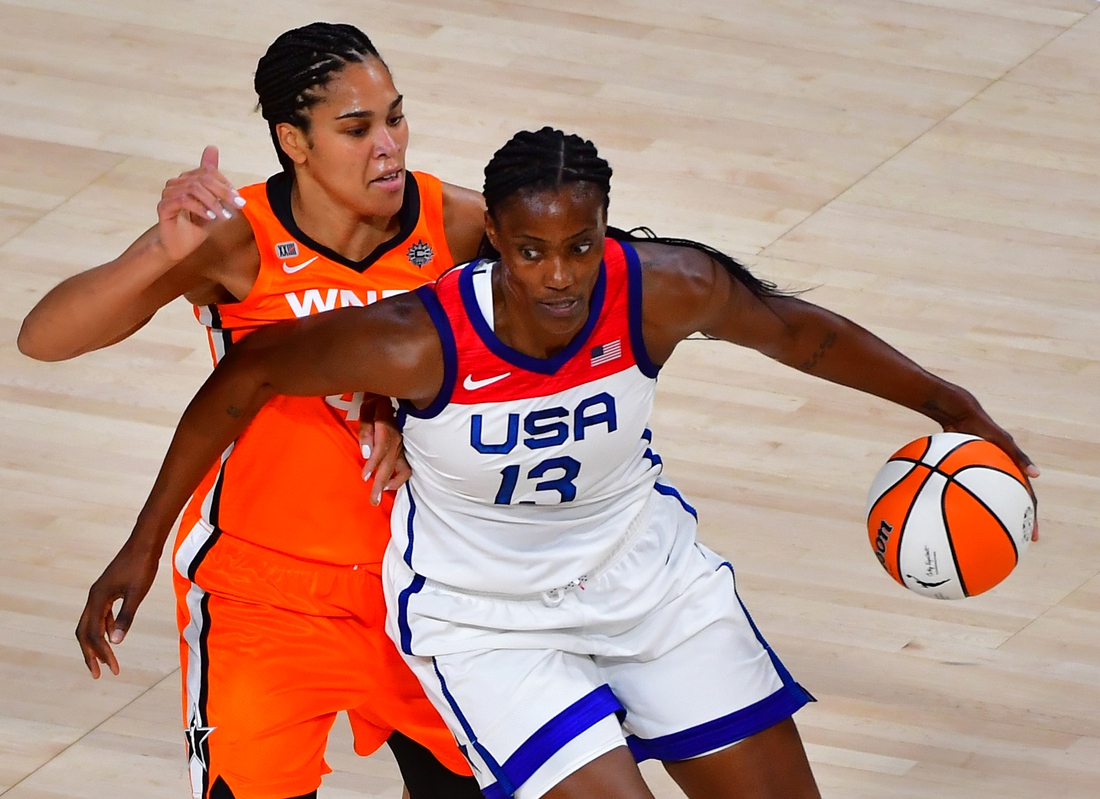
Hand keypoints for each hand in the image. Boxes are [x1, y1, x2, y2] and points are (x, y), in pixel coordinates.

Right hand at [75, 539, 159, 677]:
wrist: (144, 544)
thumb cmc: (142, 566)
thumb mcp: (137, 593)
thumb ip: (126, 617)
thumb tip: (116, 642)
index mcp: (98, 599)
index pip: (94, 633)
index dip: (101, 653)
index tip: (112, 669)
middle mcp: (94, 597)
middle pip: (84, 632)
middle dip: (90, 654)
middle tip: (98, 674)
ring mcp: (100, 594)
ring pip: (92, 624)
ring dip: (98, 643)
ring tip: (107, 661)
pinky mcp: (108, 591)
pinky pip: (101, 615)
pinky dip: (105, 629)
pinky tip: (114, 637)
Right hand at [157, 146, 244, 261]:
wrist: (179, 246)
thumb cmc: (196, 225)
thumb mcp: (212, 203)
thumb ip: (215, 182)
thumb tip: (212, 147)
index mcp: (188, 179)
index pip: (209, 173)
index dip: (226, 185)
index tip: (239, 200)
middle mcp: (176, 183)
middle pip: (203, 179)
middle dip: (223, 193)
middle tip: (237, 206)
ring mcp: (168, 194)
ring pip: (194, 188)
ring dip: (213, 202)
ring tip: (224, 216)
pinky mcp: (164, 206)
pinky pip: (183, 200)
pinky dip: (200, 208)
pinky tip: (210, 217)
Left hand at [359, 396, 410, 504]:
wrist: (397, 391)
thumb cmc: (377, 400)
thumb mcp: (367, 409)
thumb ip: (366, 431)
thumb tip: (365, 454)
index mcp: (388, 426)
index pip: (382, 448)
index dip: (373, 464)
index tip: (365, 478)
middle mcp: (398, 438)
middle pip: (390, 463)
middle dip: (381, 483)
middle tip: (373, 500)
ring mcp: (404, 444)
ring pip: (399, 467)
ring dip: (389, 483)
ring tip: (379, 495)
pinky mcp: (406, 448)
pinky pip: (406, 467)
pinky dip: (400, 478)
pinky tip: (390, 485)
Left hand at [940, 404, 1039, 540]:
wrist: (959, 414)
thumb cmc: (982, 427)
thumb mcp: (1002, 441)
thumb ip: (1018, 457)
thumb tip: (1037, 475)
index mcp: (1012, 472)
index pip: (1027, 500)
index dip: (1031, 518)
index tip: (1033, 536)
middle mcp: (998, 476)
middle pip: (1008, 505)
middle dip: (1011, 524)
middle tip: (1010, 543)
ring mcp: (981, 475)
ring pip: (985, 501)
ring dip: (984, 517)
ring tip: (980, 535)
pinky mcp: (963, 471)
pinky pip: (962, 492)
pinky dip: (960, 503)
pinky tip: (950, 517)